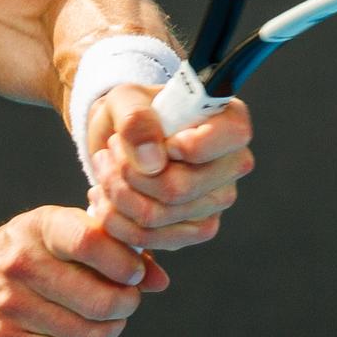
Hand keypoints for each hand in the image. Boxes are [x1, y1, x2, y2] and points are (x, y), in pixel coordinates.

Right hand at [0, 206, 169, 336]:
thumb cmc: (29, 258)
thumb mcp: (62, 238)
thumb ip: (113, 251)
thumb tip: (159, 280)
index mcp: (40, 227)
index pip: (91, 241)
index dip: (125, 263)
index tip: (135, 274)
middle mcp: (20, 263)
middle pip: (99, 299)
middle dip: (126, 306)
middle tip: (126, 303)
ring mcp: (9, 303)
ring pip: (88, 333)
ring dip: (110, 332)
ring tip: (108, 323)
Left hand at [84, 86, 253, 250]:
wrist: (122, 141)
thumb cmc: (133, 113)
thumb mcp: (125, 98)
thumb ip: (136, 118)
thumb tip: (152, 161)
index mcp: (229, 122)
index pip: (223, 141)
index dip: (180, 146)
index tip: (150, 137)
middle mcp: (233, 164)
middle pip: (178, 188)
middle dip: (128, 172)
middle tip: (109, 152)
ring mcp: (217, 201)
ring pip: (159, 216)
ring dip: (116, 193)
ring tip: (104, 169)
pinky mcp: (197, 229)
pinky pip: (151, 238)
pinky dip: (117, 220)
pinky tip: (105, 196)